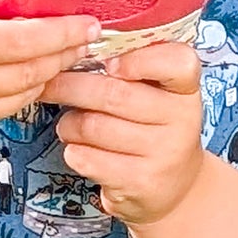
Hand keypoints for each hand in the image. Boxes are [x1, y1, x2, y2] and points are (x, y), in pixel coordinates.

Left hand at [42, 39, 205, 224]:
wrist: (176, 188)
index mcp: (185, 90)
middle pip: (114, 94)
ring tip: (69, 125)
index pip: (177, 63)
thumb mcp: (160, 97)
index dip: (139, 60)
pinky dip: (73, 151)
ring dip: (69, 124)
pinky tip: (80, 149)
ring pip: (93, 126)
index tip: (110, 64)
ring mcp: (163, 153)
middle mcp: (182, 120)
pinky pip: (88, 158)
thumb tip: (75, 49)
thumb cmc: (154, 131)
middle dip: (71, 87)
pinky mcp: (141, 182)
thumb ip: (133, 69)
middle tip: (51, 85)